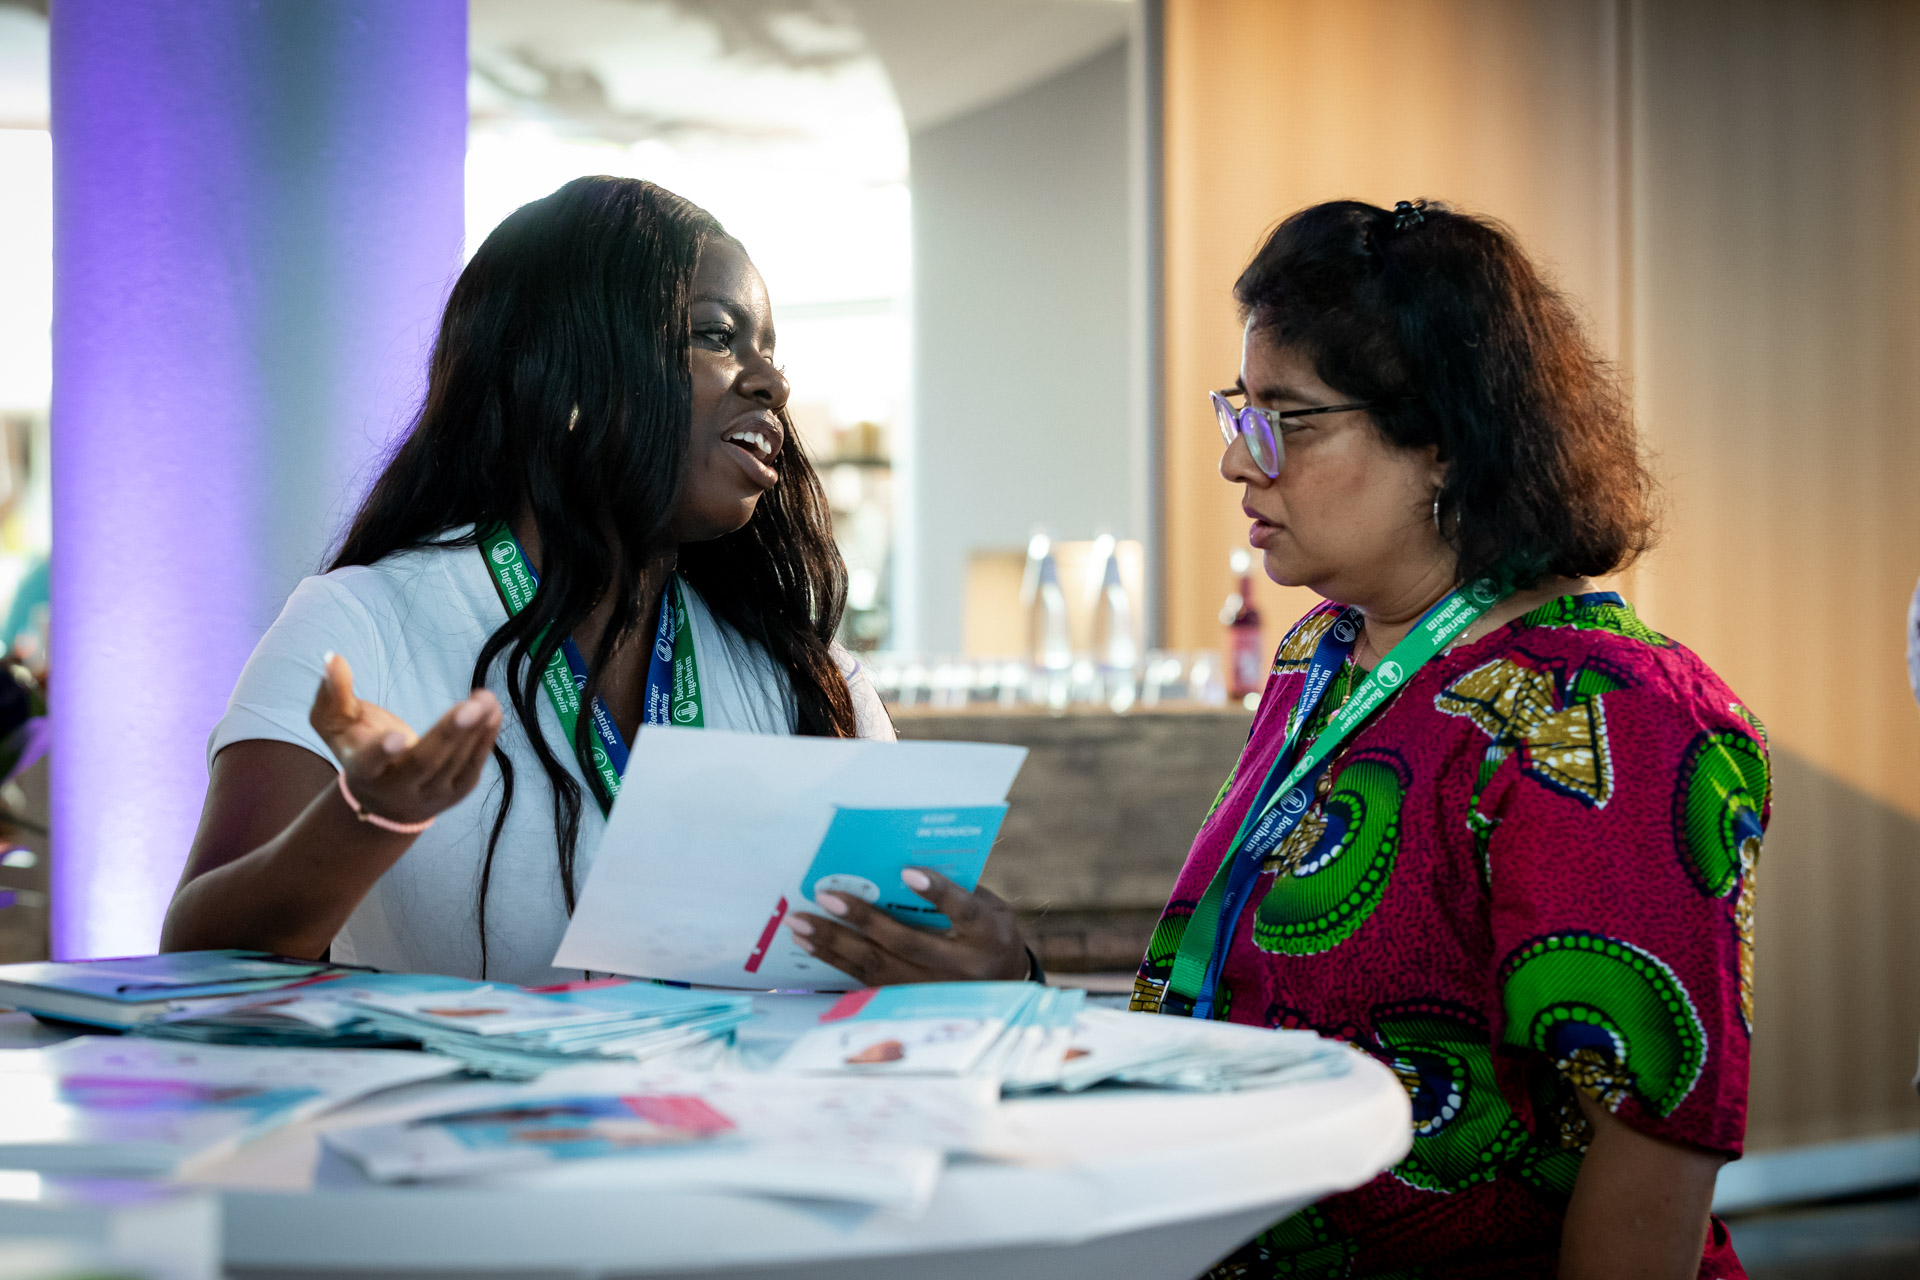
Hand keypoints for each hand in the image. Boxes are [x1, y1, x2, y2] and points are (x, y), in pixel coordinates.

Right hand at [308, 652, 501, 826]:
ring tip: (487, 698)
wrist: (385, 802)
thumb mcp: (334, 724)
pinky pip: (473, 765)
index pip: (370, 764)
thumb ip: (333, 693)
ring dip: (475, 729)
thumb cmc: (358, 749)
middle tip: (472, 706)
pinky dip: (486, 738)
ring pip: (454, 763)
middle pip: (424, 762)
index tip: (398, 735)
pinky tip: (493, 712)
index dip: (382, 752)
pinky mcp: (455, 793)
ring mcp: (430, 794)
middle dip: (449, 733)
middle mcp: (397, 788)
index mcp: (363, 771)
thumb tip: (334, 658)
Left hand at [785, 867, 1031, 985]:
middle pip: (906, 943)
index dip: (937, 893)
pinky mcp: (909, 1003)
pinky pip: (866, 981)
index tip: (908, 871)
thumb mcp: (990, 909)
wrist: (1002, 990)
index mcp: (988, 937)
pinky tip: (810, 945)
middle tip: (826, 896)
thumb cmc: (989, 935)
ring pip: (877, 966)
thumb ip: (958, 889)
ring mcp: (932, 992)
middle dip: (862, 919)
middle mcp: (959, 969)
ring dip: (834, 943)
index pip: (963, 912)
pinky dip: (835, 961)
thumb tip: (900, 864)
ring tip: (800, 923)